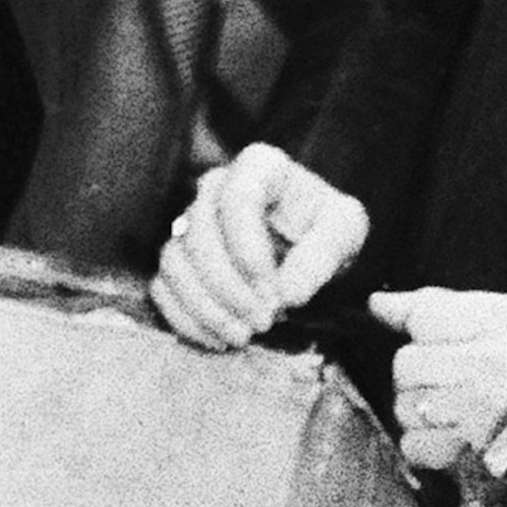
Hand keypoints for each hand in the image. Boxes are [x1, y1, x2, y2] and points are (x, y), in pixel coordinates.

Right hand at [151, 142, 368, 349]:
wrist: (307, 248)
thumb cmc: (326, 229)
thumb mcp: (345, 231)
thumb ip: (323, 254)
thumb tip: (288, 293)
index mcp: (259, 166)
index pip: (237, 199)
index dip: (249, 251)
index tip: (276, 294)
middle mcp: (215, 186)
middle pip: (200, 235)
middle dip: (230, 288)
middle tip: (264, 322)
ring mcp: (189, 221)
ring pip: (175, 262)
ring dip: (206, 307)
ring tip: (243, 336)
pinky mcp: (178, 258)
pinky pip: (162, 287)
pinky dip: (186, 318)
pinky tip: (219, 340)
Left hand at [369, 287, 506, 472]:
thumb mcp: (505, 322)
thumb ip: (437, 306)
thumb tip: (375, 303)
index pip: (424, 314)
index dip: (424, 333)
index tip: (442, 346)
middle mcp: (498, 365)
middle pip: (406, 363)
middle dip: (421, 377)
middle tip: (457, 387)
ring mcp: (482, 414)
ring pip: (403, 405)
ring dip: (422, 414)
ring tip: (458, 415)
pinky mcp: (466, 455)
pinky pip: (411, 444)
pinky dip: (426, 447)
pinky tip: (455, 440)